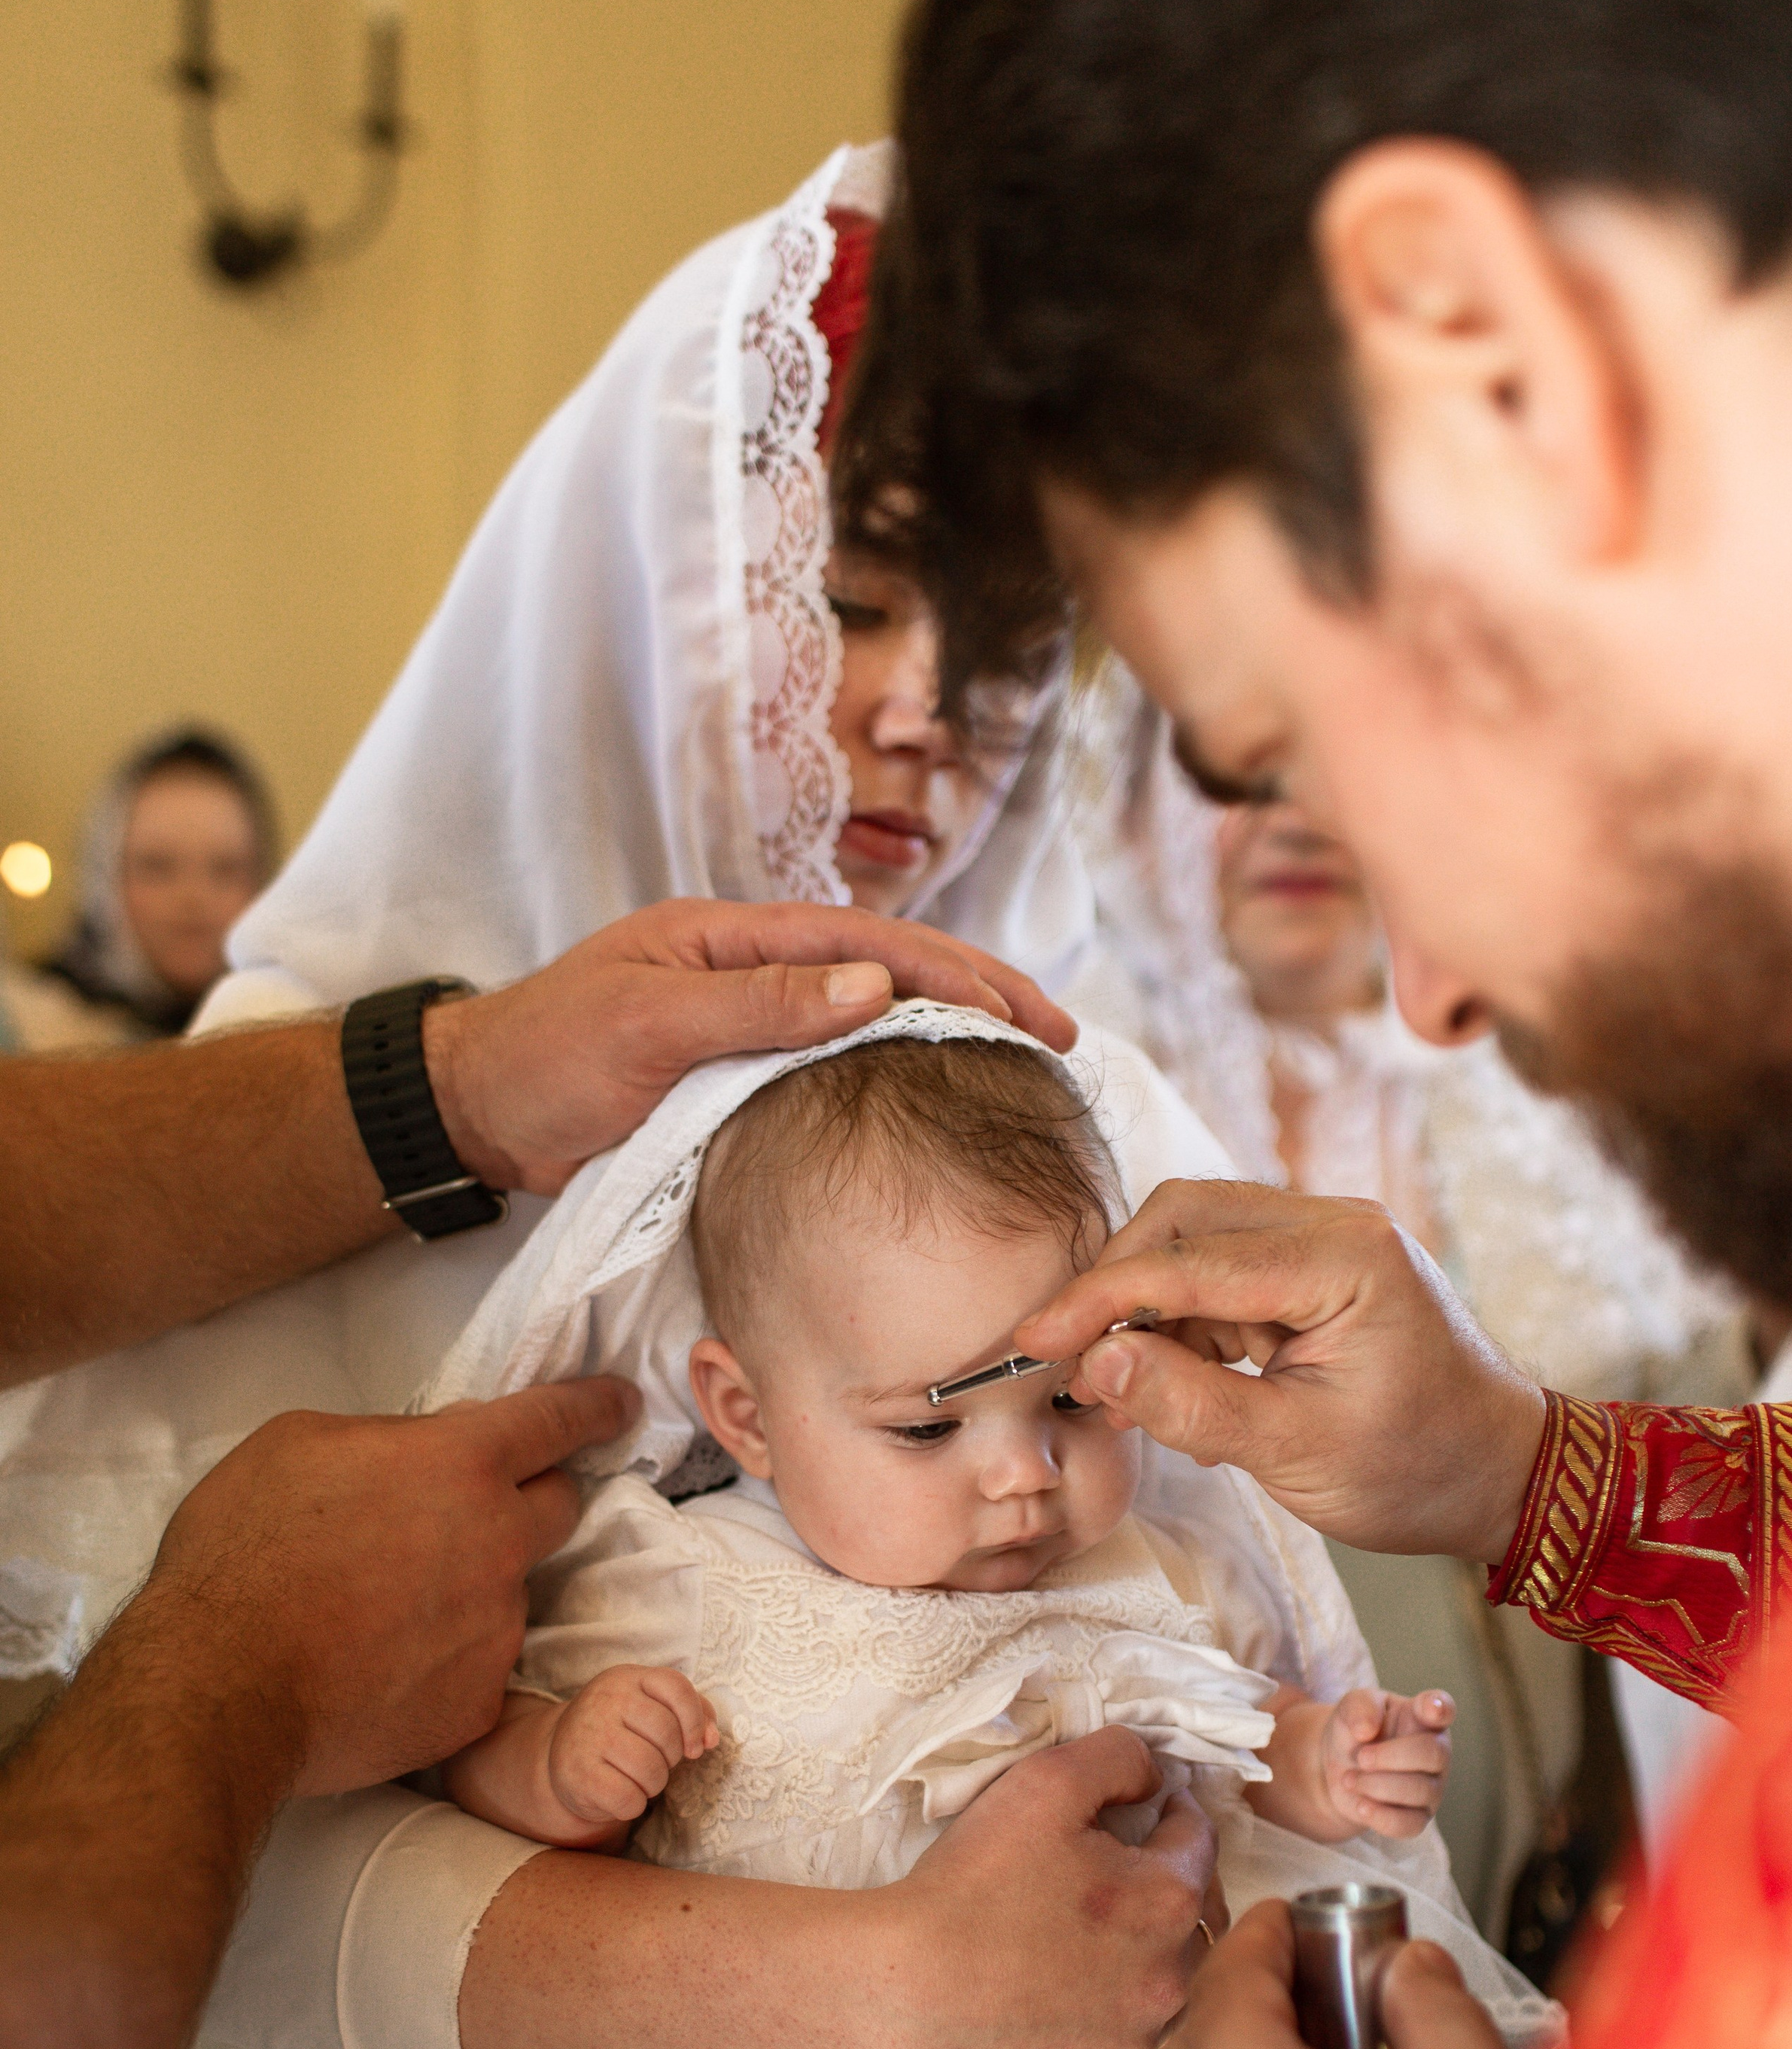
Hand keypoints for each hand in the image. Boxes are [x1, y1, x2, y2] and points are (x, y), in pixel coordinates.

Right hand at [146, 1376, 639, 1796]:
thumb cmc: (242, 1551)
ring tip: (381, 1612)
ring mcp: (497, 1628)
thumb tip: (425, 1448)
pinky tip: (379, 1667)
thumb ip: (384, 1437)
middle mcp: (500, 1542)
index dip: (594, 1406)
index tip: (620, 1405)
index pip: (555, 1420)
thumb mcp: (299, 1446)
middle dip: (532, 1500)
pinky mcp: (480, 1702)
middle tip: (472, 1516)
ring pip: (508, 1594)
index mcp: (460, 1463)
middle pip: (560, 1507)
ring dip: (469, 1591)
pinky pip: (476, 1668)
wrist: (221, 1686)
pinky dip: (442, 1663)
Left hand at [423, 899, 1076, 1196]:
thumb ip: (756, 1004)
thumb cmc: (544, 1057)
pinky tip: (938, 1100)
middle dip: (980, 995)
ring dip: (950, 1033)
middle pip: (891, 970)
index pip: (872, 944)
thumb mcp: (646, 1025)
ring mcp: (749, 1021)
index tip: (1026, 1012)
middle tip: (1060, 1038)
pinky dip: (897, 1072)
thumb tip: (873, 987)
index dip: (957, 973)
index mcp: (736, 936)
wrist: (474, 1112)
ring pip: (873, 1016)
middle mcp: (754, 969)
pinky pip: (835, 1064)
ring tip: (1026, 1063)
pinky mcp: (738, 1075)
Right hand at [548, 1666, 717, 1824]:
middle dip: (671, 1758)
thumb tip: (711, 1740)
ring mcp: (588, 1736)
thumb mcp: (652, 1706)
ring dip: (653, 1784)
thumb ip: (692, 1712)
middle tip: (654, 1761)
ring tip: (637, 1777)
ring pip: (650, 1770)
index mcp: (627, 1678)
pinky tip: (620, 1793)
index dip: (694, 1721)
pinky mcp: (577, 1774)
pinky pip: (629, 1798)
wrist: (561, 1753)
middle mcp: (604, 1701)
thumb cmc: (621, 1729)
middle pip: (667, 1734)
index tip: (693, 1747)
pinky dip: (633, 1804)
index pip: (677, 1688)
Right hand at [874, 1726, 1225, 2048]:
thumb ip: (1117, 1758)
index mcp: (1168, 1900)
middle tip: (1115, 1871)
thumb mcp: (1045, 1782)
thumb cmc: (974, 1883)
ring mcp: (1136, 2041)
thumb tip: (1155, 1775)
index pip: (1199, 1838)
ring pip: (1164, 1984)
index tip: (1144, 1808)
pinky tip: (1061, 1994)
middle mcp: (1171, 1979)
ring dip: (1143, 1955)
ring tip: (1088, 1937)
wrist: (906, 1991)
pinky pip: (1121, 2039)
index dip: (1171, 1812)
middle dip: (1165, 1886)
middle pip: (1194, 1916)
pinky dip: (1105, 2013)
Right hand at [1012, 1181, 1547, 1563]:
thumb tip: (1100, 1359)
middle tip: (1076, 1365)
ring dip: (1148, 1309)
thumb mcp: (1298, 1454)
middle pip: (1184, 1218)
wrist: (1505, 1475)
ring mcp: (1328, 1241)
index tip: (1034, 1340)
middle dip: (1117, 1287)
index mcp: (1345, 1257)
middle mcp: (1337, 1225)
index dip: (1100, 1298)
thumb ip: (1192, 1403)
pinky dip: (1184, 1323)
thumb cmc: (1420, 1470)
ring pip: (1197, 1241)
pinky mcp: (1316, 1271)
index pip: (1189, 1258)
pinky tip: (1171, 1386)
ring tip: (1125, 1393)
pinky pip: (1224, 1274)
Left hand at [1320, 1686, 1454, 1839]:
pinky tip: (1360, 1806)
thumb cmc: (1355, 1731)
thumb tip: (1367, 1729)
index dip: (1440, 1708)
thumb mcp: (1350, 1708)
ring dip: (1376, 1785)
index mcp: (1422, 1717)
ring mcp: (1432, 1787)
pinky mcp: (1418, 1818)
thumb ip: (1360, 1707)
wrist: (1338, 1769)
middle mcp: (1436, 1752)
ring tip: (1349, 1779)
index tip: (1430, 1709)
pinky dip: (1381, 1817)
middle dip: (1390, 1756)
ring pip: (1420, 1791)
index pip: (1443, 1708)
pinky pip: (1409, 1824)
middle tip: (1361, 1757)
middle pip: (1433, 1753)